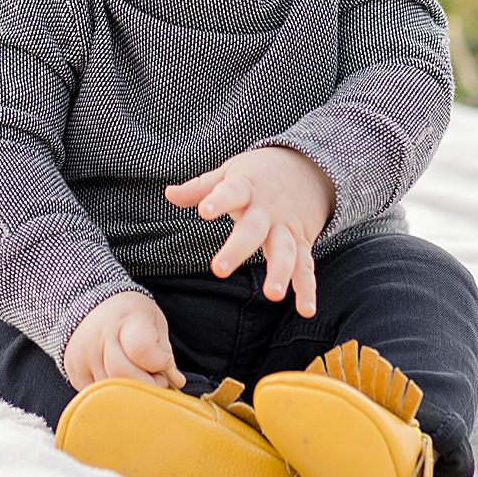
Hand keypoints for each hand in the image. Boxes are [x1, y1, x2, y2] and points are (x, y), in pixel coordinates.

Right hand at [61, 290, 184, 391]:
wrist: (91, 304)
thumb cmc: (129, 315)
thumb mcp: (153, 321)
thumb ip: (164, 351)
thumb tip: (176, 381)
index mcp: (126, 320)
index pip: (141, 350)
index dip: (159, 363)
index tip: (165, 363)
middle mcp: (100, 337)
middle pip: (124, 375)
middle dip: (146, 385)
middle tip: (155, 380)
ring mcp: (83, 356)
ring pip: (110, 390)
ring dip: (129, 392)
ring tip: (136, 378)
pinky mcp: (74, 372)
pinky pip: (96, 395)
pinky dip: (112, 394)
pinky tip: (118, 379)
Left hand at [165, 145, 332, 316]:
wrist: (308, 167)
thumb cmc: (258, 175)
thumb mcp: (230, 173)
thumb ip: (200, 187)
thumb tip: (169, 194)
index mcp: (246, 188)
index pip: (230, 193)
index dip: (217, 201)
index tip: (203, 211)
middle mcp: (268, 210)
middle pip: (253, 229)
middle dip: (238, 248)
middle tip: (219, 270)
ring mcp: (286, 228)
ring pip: (284, 250)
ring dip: (281, 272)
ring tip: (273, 295)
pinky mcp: (302, 242)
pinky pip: (305, 266)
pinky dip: (307, 288)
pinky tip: (306, 310)